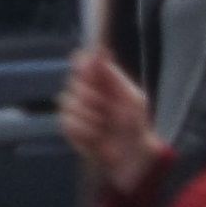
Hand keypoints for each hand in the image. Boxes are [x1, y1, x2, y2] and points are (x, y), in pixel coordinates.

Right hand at [60, 49, 161, 191]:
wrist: (133, 155)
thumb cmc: (136, 125)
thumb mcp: (133, 98)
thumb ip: (114, 76)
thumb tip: (100, 51)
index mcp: (102, 81)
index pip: (83, 62)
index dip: (82, 62)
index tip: (89, 64)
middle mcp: (85, 91)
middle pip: (75, 82)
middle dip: (92, 96)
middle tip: (108, 107)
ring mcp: (74, 109)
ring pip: (69, 102)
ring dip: (91, 116)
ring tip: (105, 125)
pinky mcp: (69, 127)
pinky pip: (69, 122)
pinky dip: (86, 130)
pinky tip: (97, 135)